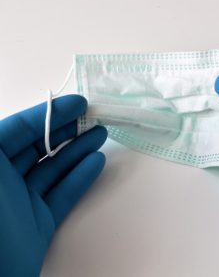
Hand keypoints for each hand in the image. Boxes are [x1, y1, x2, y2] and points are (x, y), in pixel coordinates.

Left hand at [0, 95, 106, 275]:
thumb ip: (3, 135)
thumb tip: (21, 117)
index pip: (21, 128)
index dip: (50, 114)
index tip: (78, 104)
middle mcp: (4, 179)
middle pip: (40, 146)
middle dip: (67, 130)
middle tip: (93, 118)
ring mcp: (22, 201)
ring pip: (54, 168)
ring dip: (78, 150)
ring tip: (100, 134)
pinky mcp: (40, 221)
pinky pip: (63, 194)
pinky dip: (81, 177)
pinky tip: (97, 161)